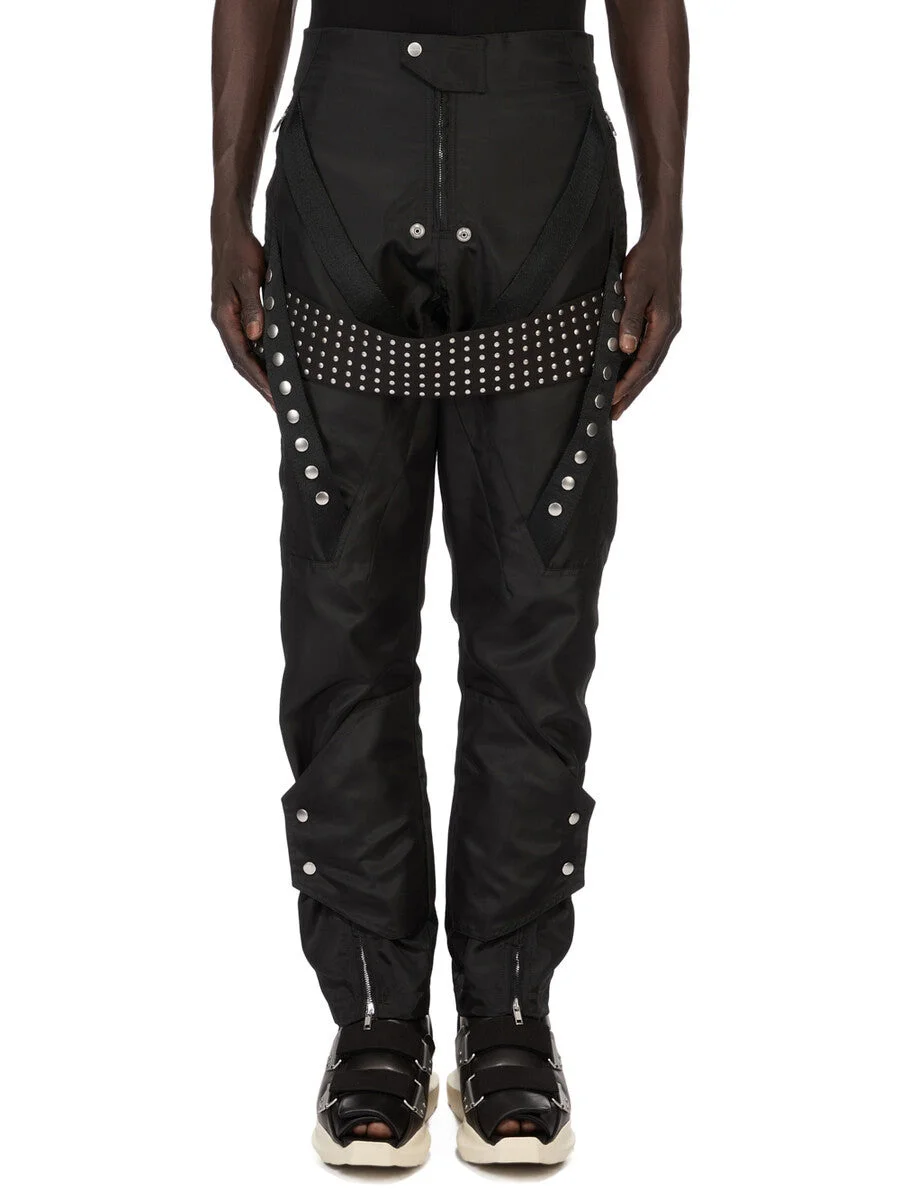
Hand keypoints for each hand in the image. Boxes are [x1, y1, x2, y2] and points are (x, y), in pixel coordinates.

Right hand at [211, 218, 272, 406]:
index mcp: (224, 317)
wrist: (229, 232)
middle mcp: (224, 322)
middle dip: (259, 385)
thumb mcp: (249, 277)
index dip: (259, 379)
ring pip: (244, 355)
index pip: (242, 357)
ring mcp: (229, 319)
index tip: (274, 396)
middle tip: (278, 406)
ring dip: (259, 375)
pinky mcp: (236, 314)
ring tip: (275, 394)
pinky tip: (271, 367)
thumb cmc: (240, 252)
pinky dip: (259, 359)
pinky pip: (247, 344)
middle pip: (241, 362)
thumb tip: (256, 336)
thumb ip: (253, 307)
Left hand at [612, 229, 681, 419]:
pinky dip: (637, 367)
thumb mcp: (634, 288)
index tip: (611, 401)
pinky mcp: (662, 320)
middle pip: (649, 370)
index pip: (643, 364)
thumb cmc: (648, 261)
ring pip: (650, 363)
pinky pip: (649, 351)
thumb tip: (625, 350)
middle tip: (613, 415)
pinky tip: (626, 374)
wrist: (663, 239)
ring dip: (634, 384)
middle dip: (630, 393)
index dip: (627, 385)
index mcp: (664, 325)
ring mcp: (667, 326)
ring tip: (618, 402)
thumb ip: (629, 319)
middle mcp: (669, 329)